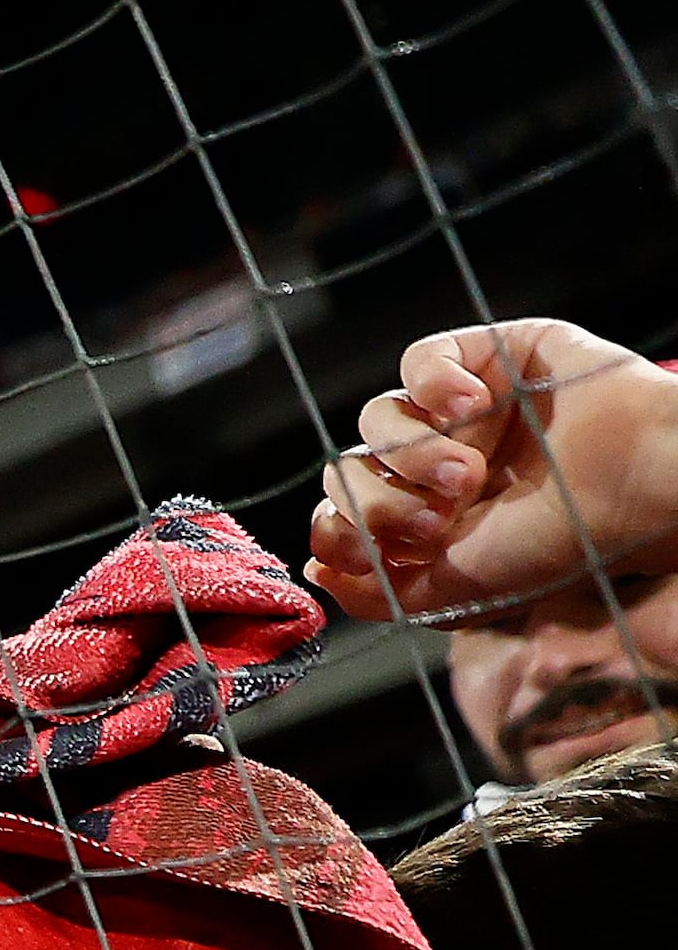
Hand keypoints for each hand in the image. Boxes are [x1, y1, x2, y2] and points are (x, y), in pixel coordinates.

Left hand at [307, 319, 677, 623]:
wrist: (635, 486)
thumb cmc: (557, 544)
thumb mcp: (451, 592)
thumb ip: (375, 592)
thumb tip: (314, 568)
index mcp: (424, 519)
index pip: (339, 512)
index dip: (341, 528)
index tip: (378, 550)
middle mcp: (435, 464)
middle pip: (349, 469)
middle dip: (381, 501)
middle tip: (439, 518)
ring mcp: (461, 411)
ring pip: (377, 418)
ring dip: (412, 454)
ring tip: (469, 474)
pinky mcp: (488, 357)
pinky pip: (418, 360)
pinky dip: (431, 384)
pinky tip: (473, 408)